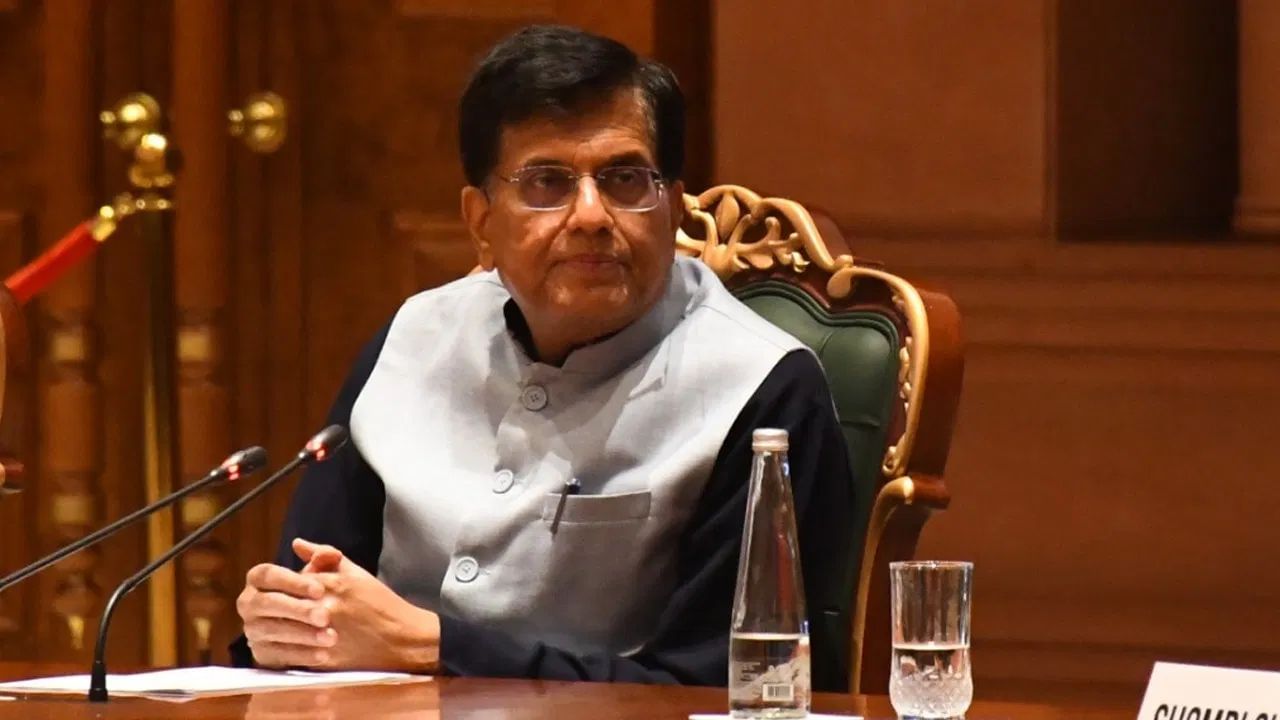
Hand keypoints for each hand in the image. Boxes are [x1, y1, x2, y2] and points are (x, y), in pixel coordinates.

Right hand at [236, 558, 332, 669]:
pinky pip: (278, 655)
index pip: (268, 574)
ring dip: (303, 635)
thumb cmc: (319, 593)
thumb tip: (323, 551)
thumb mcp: (324, 573)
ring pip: (273, 631)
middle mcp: (249, 603)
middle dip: (298, 610)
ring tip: (330, 637)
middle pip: (268, 603)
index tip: (320, 590)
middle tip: (325, 616)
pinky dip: (301, 655)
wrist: (318, 626)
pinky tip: (323, 655)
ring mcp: (252, 630)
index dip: (293, 582)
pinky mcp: (260, 654)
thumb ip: (324, 559)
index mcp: (259, 579)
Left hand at [291, 538, 440, 671]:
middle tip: (299, 609)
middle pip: (286, 604)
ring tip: (300, 626)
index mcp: (332, 583)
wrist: (403, 638)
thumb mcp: (356, 573)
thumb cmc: (381, 603)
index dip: (292, 587)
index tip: (302, 593)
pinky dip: (292, 648)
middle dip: (287, 606)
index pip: (290, 581)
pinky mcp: (324, 658)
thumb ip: (325, 556)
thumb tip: (298, 544)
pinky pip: (294, 653)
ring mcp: (323, 634)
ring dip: (287, 627)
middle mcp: (324, 607)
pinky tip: (300, 644)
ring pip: (287, 628)